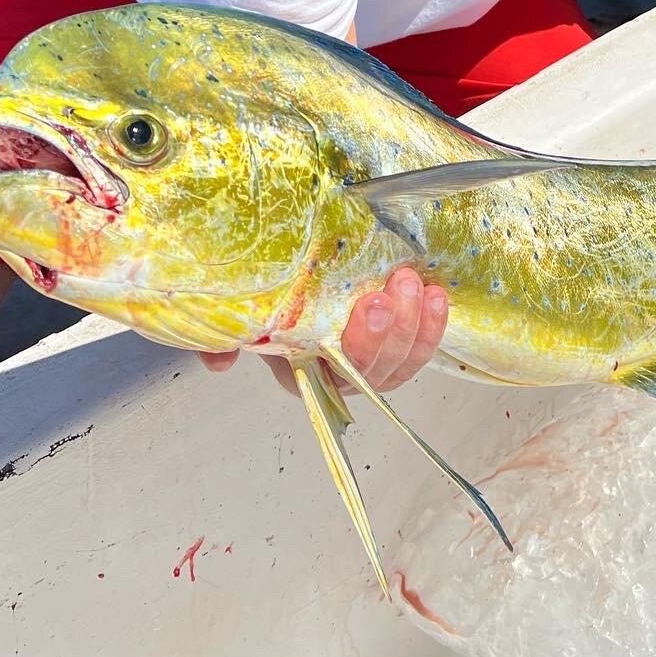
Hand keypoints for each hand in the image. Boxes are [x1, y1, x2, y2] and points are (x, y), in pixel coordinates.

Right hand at [200, 266, 448, 394]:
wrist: (285, 281)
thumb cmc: (266, 302)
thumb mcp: (238, 320)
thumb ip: (222, 340)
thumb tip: (219, 362)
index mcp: (304, 371)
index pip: (335, 373)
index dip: (359, 346)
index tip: (370, 304)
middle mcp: (341, 374)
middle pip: (373, 370)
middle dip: (388, 332)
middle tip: (392, 290)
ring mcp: (372, 361)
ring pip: (401, 361)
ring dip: (413, 324)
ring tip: (412, 283)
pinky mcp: (397, 343)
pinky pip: (420, 347)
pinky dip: (431, 325)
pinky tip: (436, 296)